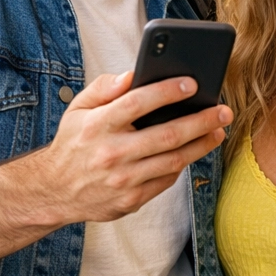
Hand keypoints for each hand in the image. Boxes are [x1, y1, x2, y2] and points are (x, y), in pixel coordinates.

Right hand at [29, 71, 230, 225]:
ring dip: (202, 145)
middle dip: (201, 121)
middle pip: (167, 135)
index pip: (137, 103)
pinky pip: (166, 180)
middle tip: (224, 110)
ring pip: (173, 160)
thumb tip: (132, 75)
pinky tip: (194, 150)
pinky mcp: (130, 200)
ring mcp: (122, 180)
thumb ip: (104, 88)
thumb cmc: (73, 143)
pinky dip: (182, 165)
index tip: (193, 83)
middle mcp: (111, 153)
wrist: (52, 191)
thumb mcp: (78, 109)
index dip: (168, 91)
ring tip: (218, 130)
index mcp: (97, 126)